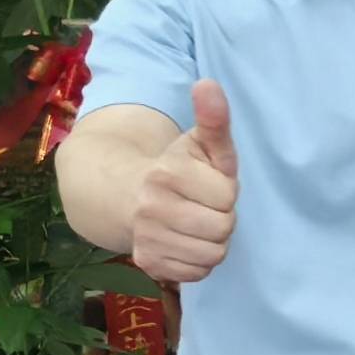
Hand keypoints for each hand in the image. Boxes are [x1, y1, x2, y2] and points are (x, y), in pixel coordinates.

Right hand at [128, 81, 239, 285]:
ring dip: (212, 241)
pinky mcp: (147, 262)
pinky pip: (198, 272)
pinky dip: (197, 260)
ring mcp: (146, 236)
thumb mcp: (200, 142)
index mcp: (167, 173)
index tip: (207, 183)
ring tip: (195, 222)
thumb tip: (208, 83)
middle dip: (222, 217)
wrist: (126, 195)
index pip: (228, 196)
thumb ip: (213, 117)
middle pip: (223, 228)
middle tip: (203, 205)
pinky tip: (184, 241)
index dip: (225, 190)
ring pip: (214, 253)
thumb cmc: (179, 169)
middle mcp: (150, 206)